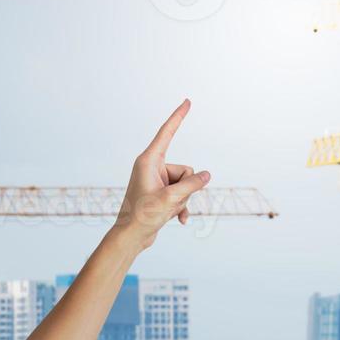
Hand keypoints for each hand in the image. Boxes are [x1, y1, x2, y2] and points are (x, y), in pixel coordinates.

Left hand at [114, 99, 210, 251]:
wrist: (132, 237)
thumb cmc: (144, 216)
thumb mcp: (172, 198)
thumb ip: (192, 184)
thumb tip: (207, 175)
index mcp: (148, 160)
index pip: (167, 132)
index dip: (178, 117)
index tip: (187, 101)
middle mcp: (152, 166)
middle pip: (185, 169)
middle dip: (186, 187)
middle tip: (170, 202)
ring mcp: (156, 180)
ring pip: (185, 183)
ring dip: (184, 200)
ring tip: (170, 212)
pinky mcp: (160, 192)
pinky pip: (181, 194)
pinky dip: (182, 207)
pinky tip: (179, 220)